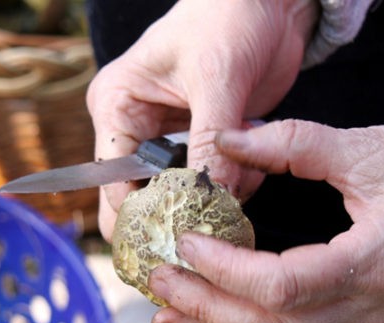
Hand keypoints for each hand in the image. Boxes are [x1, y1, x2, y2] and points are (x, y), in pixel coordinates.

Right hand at [87, 0, 318, 239]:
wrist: (268, 4)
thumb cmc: (226, 17)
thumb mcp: (215, 78)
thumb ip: (210, 140)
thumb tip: (210, 198)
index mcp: (118, 106)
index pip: (115, 182)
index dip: (140, 215)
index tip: (175, 238)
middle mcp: (141, 127)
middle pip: (145, 196)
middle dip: (176, 213)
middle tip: (206, 230)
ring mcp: (176, 137)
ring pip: (186, 193)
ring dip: (215, 195)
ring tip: (244, 181)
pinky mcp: (209, 141)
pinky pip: (217, 180)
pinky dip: (237, 184)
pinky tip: (255, 168)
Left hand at [148, 119, 383, 322]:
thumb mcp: (371, 146)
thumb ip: (294, 143)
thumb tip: (231, 139)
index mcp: (377, 261)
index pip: (283, 287)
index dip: (225, 270)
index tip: (186, 243)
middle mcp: (372, 307)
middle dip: (208, 308)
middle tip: (160, 281)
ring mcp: (370, 322)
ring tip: (170, 313)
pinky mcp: (365, 320)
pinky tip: (219, 320)